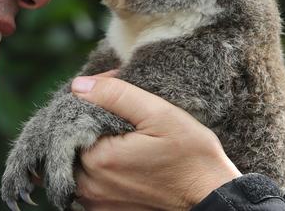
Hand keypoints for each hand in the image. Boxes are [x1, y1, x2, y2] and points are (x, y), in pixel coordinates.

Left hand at [70, 73, 241, 210]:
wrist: (213, 197)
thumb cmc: (191, 157)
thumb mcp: (158, 113)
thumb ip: (115, 95)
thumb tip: (78, 86)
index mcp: (98, 159)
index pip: (73, 118)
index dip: (91, 98)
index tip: (113, 90)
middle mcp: (90, 185)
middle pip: (72, 140)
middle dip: (90, 119)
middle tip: (120, 111)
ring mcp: (96, 201)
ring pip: (77, 159)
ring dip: (92, 142)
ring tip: (122, 133)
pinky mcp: (105, 209)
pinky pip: (87, 179)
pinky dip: (97, 164)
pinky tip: (120, 154)